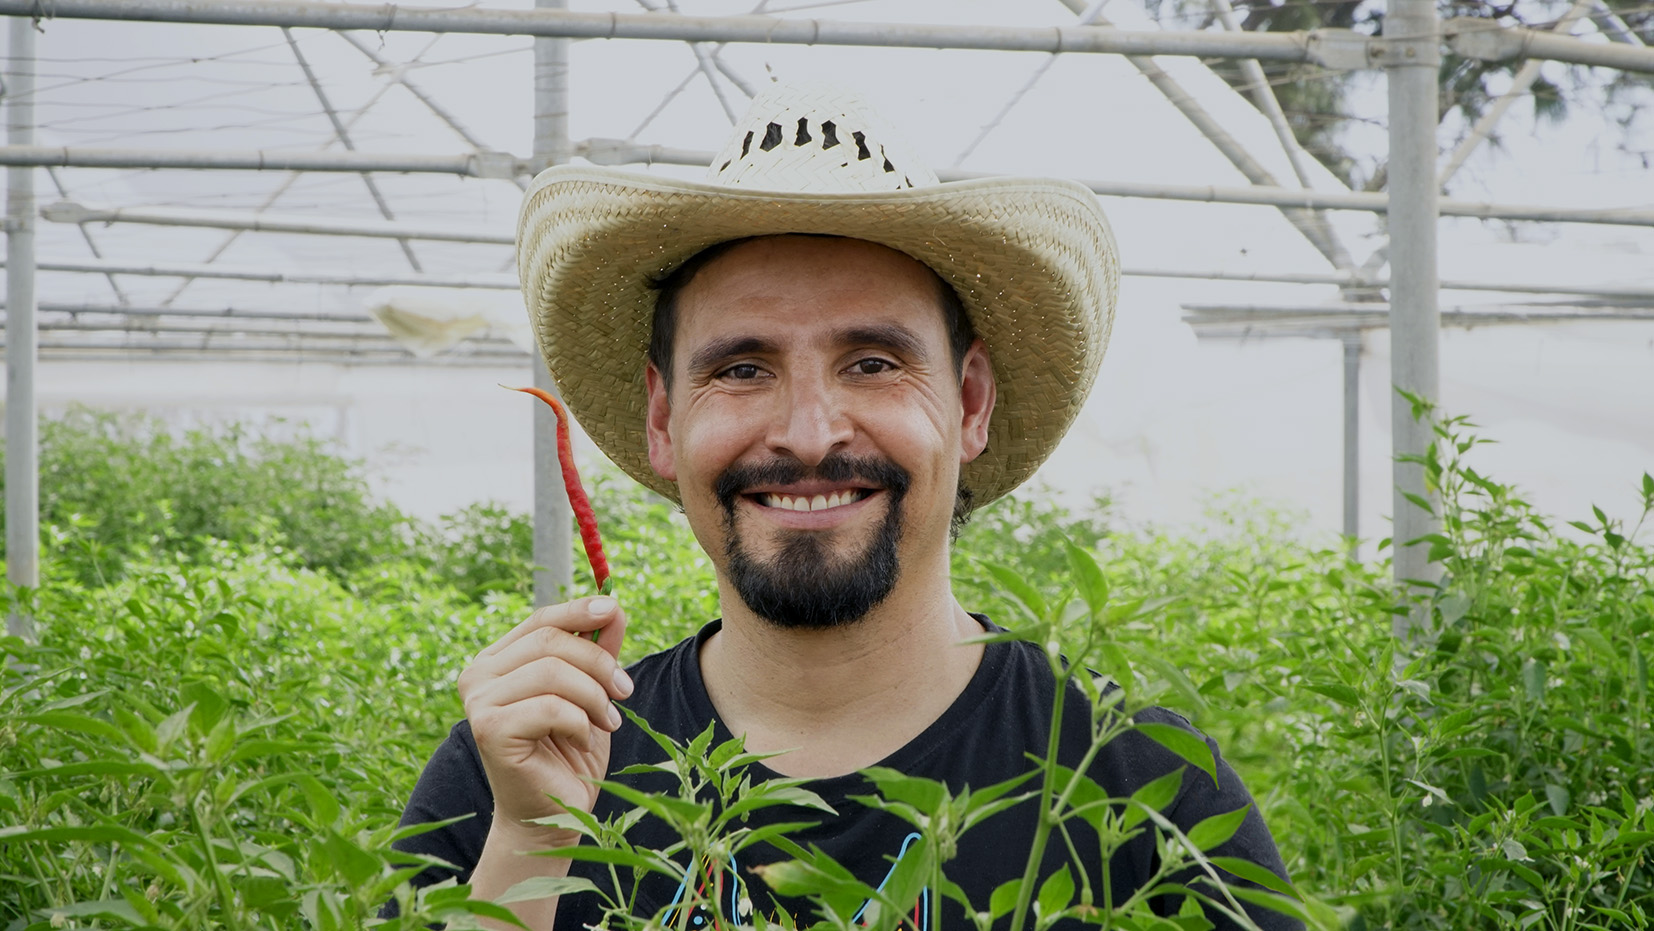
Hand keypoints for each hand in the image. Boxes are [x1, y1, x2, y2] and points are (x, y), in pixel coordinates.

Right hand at [458, 596, 631, 841]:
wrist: (552, 815)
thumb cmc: (568, 753)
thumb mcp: (590, 692)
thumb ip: (597, 650)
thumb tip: (613, 604)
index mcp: (497, 661)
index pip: (541, 620)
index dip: (579, 610)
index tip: (615, 610)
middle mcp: (478, 676)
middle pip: (550, 642)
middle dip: (598, 663)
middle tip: (624, 692)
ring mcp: (478, 702)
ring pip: (553, 672)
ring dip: (594, 697)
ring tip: (607, 721)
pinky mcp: (489, 730)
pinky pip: (551, 707)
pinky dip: (579, 723)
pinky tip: (581, 740)